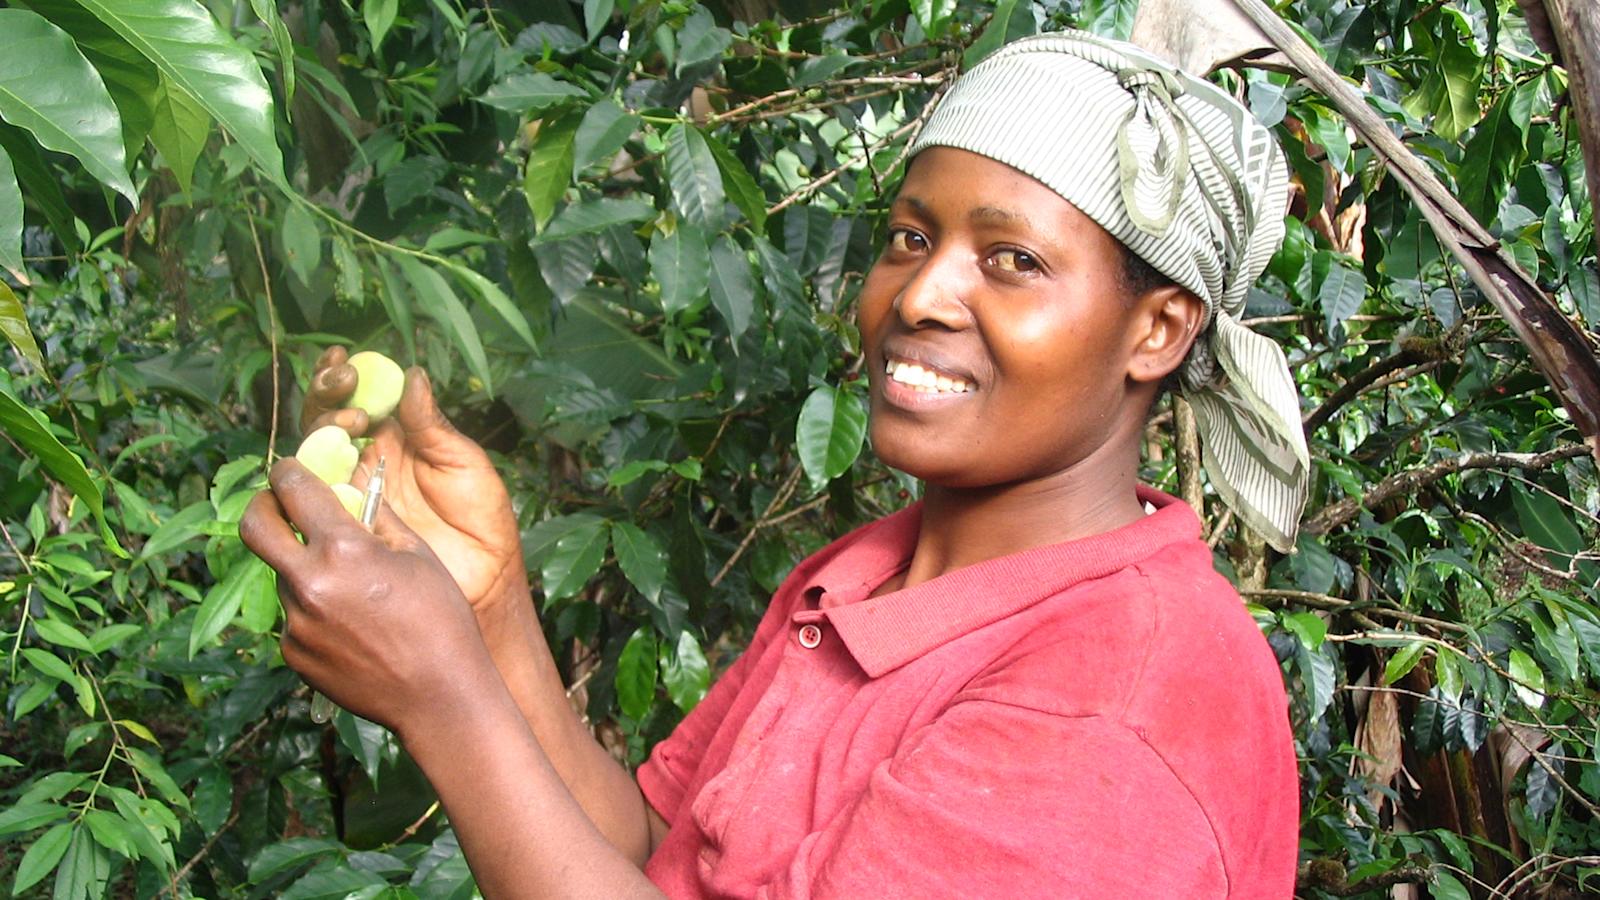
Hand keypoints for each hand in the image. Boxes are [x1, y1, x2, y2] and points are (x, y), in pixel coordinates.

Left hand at [240, 458, 498, 731]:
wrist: (439, 697)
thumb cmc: (442, 621)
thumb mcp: (419, 556)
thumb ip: (376, 518)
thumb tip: (349, 490)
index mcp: (343, 549)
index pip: (294, 489)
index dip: (289, 472)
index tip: (291, 471)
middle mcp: (308, 582)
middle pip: (255, 526)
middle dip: (263, 505)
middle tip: (280, 506)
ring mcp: (295, 621)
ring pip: (282, 574)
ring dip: (302, 566)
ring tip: (351, 588)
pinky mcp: (293, 652)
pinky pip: (294, 615)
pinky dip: (314, 608)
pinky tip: (353, 626)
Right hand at [301, 347, 524, 618]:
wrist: (485, 576)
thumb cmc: (483, 515)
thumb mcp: (462, 461)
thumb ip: (432, 424)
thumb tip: (412, 373)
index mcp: (396, 437)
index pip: (359, 397)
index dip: (343, 376)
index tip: (344, 359)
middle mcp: (366, 460)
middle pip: (326, 419)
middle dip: (327, 394)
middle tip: (343, 382)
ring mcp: (350, 492)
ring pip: (315, 453)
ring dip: (322, 426)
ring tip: (353, 419)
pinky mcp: (343, 525)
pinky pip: (315, 499)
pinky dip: (313, 478)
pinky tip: (333, 461)